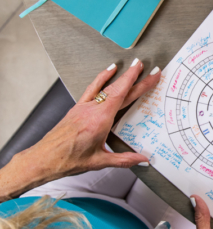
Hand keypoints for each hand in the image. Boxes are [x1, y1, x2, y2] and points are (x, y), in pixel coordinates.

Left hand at [0, 60, 159, 200]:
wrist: (45, 158)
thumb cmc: (69, 160)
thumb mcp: (100, 162)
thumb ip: (124, 159)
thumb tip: (143, 160)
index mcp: (101, 121)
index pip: (124, 97)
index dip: (139, 84)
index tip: (150, 74)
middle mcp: (93, 110)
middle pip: (119, 90)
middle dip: (137, 78)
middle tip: (151, 70)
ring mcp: (84, 107)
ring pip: (107, 87)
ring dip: (122, 76)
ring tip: (134, 66)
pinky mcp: (77, 108)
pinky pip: (92, 89)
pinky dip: (102, 78)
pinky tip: (109, 70)